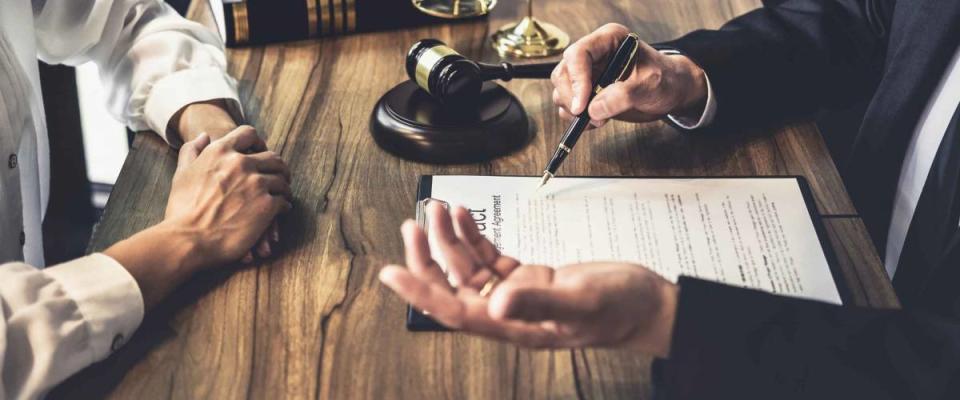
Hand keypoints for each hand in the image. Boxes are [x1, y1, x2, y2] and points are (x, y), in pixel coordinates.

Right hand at [172, 100, 280, 260]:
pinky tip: (282, 210)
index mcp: (220, 151)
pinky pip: (284, 200)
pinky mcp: (267, 205)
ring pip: (281, 179)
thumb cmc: (181, 209)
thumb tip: (204, 136)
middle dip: (277, 166)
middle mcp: (241, 163)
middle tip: (279, 175)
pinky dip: (285, 205)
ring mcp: (256, 183)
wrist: (187, 239)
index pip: (248, 134)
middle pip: (272, 157)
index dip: (257, 142)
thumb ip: (191, 151)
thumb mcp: (181, 173)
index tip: (260, 152)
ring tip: (283, 193)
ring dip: (284, 186)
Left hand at [379, 203, 678, 356]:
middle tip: (412, 225)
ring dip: (450, 239)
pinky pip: (491, 258)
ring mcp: (518, 295)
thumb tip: (496, 303)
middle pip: (453, 287)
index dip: (420, 292)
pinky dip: (476, 236)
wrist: (647, 305)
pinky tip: (465, 217)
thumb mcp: (582, 301)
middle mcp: (509, 312)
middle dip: (428, 257)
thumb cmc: (620, 309)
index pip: (454, 310)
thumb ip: (539, 303)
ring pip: (469, 268)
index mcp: (515, 325)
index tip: (391, 272)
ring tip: (438, 210)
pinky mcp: (530, 280)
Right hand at [551, 23, 707, 127]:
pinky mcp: (586, 92)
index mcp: (608, 40)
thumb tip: (593, 110)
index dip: (576, 80)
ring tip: (600, 120)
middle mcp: (594, 54)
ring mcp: (587, 74)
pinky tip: (596, 121)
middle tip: (590, 116)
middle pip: (563, 74)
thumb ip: (622, 96)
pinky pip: (567, 106)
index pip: (579, 54)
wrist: (671, 92)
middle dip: (572, 98)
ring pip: (561, 91)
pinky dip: (576, 119)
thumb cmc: (665, 80)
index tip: (582, 105)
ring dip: (574, 111)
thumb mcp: (649, 86)